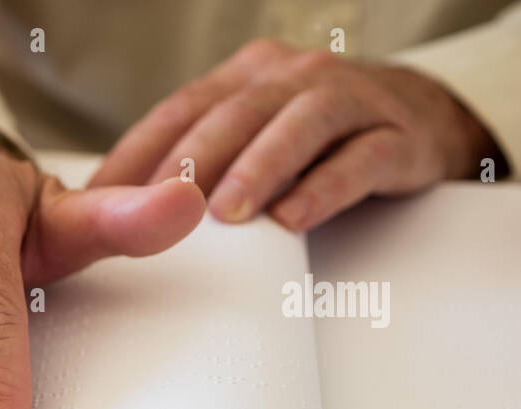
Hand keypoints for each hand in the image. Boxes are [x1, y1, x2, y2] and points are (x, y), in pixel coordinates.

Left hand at [91, 38, 500, 231]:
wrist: (424, 123)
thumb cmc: (314, 144)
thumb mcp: (249, 143)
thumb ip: (192, 168)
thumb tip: (111, 218)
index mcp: (244, 78)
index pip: (179, 111)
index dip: (136, 155)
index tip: (96, 203)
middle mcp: (293, 77)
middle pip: (235, 114)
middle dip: (191, 163)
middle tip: (155, 210)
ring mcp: (349, 100)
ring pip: (299, 125)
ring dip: (258, 169)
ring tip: (225, 216)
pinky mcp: (397, 136)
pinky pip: (361, 158)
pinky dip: (326, 187)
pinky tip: (295, 219)